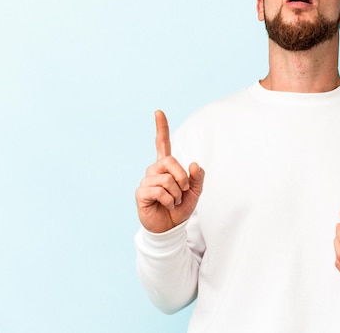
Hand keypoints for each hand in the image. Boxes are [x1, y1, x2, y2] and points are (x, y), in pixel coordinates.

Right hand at [135, 110, 204, 232]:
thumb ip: (197, 178)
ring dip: (176, 194)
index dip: (161, 128)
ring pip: (167, 179)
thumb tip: (194, 165)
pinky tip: (166, 206)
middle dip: (182, 177)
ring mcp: (146, 181)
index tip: (158, 112)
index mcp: (167, 167)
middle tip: (183, 191)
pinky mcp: (141, 193)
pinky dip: (169, 201)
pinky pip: (159, 191)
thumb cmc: (180, 208)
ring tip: (173, 202)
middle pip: (170, 161)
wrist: (170, 228)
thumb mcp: (195, 192)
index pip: (162, 143)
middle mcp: (154, 170)